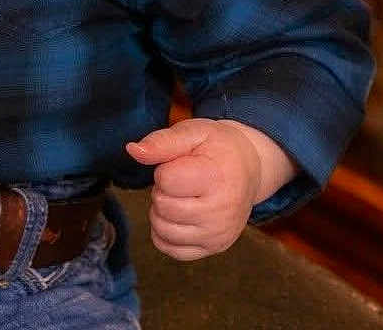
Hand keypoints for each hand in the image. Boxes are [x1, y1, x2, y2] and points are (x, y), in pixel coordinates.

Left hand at [125, 118, 262, 259]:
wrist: (249, 168)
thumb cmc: (217, 147)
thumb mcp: (193, 132)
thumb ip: (161, 141)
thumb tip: (132, 151)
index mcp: (216, 178)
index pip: (165, 180)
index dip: (165, 168)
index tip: (181, 164)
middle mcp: (220, 212)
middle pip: (162, 206)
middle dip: (163, 190)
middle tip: (182, 179)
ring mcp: (218, 234)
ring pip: (162, 230)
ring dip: (162, 211)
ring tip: (181, 195)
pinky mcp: (214, 248)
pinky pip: (172, 249)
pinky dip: (165, 233)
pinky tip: (178, 215)